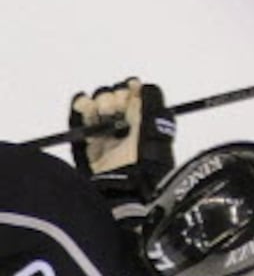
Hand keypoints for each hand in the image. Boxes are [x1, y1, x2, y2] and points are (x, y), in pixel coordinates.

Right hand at [69, 79, 176, 198]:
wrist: (123, 189)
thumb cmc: (144, 160)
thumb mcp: (152, 129)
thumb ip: (147, 105)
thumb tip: (140, 85)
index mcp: (145, 124)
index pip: (134, 98)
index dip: (130, 90)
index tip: (130, 88)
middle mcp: (125, 129)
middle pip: (113, 100)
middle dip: (112, 97)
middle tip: (113, 108)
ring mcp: (105, 138)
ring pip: (95, 109)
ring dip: (95, 102)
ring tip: (98, 110)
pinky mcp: (87, 147)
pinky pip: (80, 123)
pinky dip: (79, 109)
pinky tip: (82, 104)